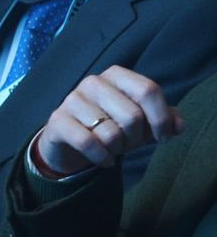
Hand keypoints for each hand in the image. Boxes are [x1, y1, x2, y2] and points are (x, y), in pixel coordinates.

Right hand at [33, 66, 184, 177]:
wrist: (69, 141)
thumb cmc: (110, 127)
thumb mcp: (141, 123)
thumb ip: (163, 120)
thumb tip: (178, 125)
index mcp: (116, 75)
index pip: (148, 90)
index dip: (161, 118)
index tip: (163, 137)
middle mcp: (93, 82)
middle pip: (132, 116)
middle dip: (136, 139)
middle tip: (129, 144)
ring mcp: (72, 100)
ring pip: (111, 132)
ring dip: (117, 149)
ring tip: (113, 149)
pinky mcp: (58, 121)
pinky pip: (89, 143)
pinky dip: (102, 158)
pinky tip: (104, 160)